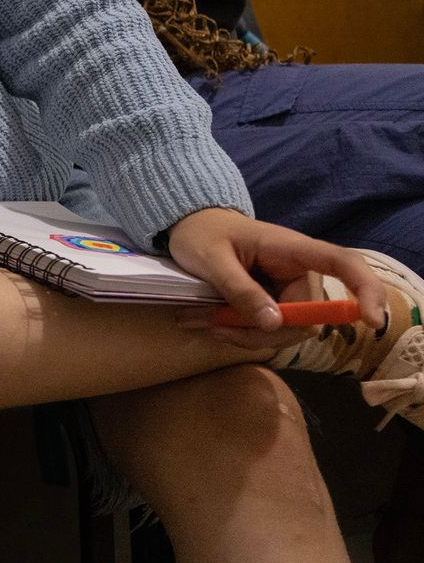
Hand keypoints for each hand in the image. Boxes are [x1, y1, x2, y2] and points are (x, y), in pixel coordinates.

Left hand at [165, 207, 387, 342]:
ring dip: (248, 335)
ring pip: (286, 330)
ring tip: (208, 322)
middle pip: (307, 318)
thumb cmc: (203, 234)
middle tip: (218, 327)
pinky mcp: (273, 302)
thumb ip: (240, 289)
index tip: (373, 321)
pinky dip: (243, 333)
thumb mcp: (212, 260)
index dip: (366, 291)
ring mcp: (286, 289)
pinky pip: (270, 329)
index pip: (345, 264)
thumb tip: (274, 324)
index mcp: (293, 250)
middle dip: (265, 332)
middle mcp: (298, 272)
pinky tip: (214, 324)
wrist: (190, 227)